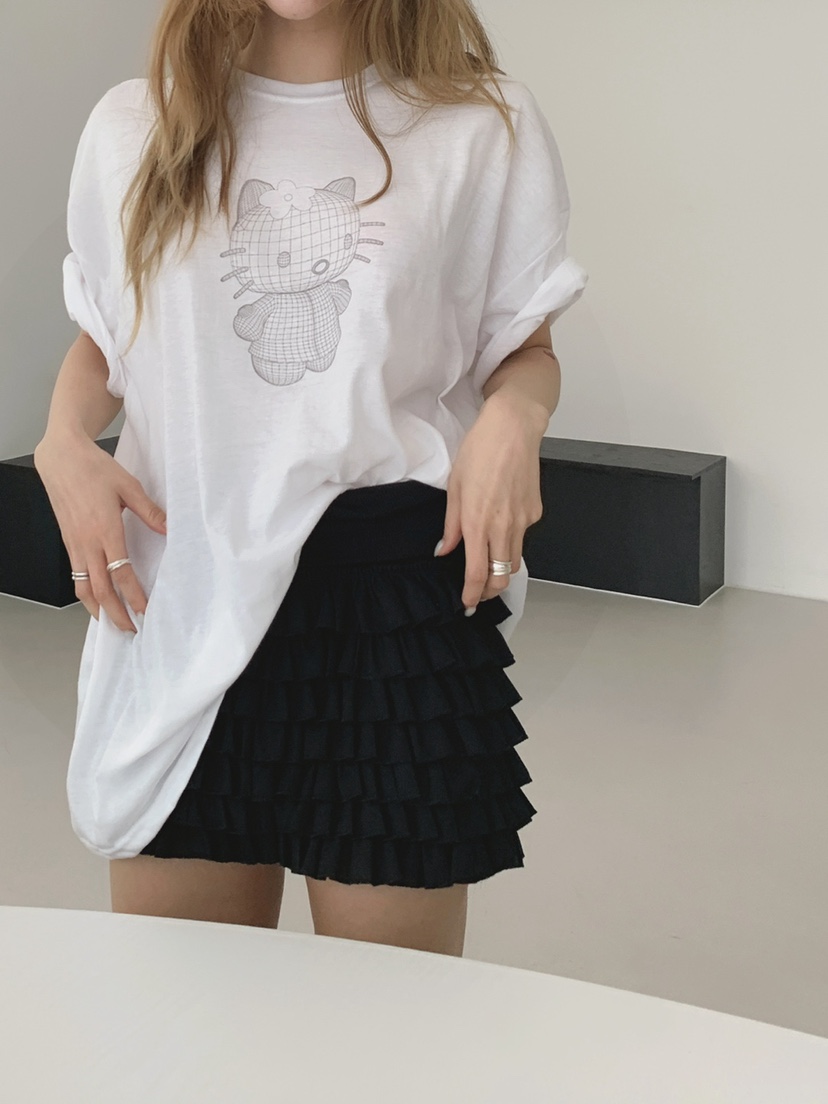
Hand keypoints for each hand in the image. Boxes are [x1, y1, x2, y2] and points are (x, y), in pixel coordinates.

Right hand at [34, 434, 166, 632]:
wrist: (61, 458)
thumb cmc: (94, 469)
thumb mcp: (128, 486)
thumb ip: (150, 511)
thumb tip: (170, 529)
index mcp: (105, 530)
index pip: (121, 574)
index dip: (134, 597)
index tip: (145, 612)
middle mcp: (87, 542)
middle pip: (100, 590)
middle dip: (116, 614)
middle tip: (131, 630)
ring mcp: (74, 544)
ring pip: (82, 588)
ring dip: (97, 610)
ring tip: (112, 623)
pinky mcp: (68, 542)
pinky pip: (75, 575)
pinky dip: (86, 593)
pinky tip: (97, 598)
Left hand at [435, 392, 544, 611]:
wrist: (513, 428)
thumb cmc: (479, 451)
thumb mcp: (455, 487)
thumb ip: (451, 525)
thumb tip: (444, 550)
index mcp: (478, 522)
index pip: (478, 572)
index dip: (473, 594)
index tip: (467, 603)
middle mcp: (503, 526)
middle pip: (502, 576)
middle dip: (491, 590)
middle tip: (479, 592)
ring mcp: (523, 520)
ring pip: (514, 560)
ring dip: (502, 570)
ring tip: (489, 563)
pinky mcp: (535, 511)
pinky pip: (523, 536)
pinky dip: (511, 540)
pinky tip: (502, 523)